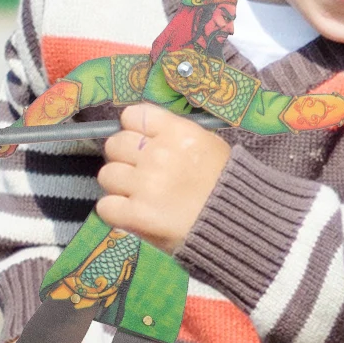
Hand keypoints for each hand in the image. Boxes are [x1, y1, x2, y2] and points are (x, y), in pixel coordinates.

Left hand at [96, 104, 231, 253]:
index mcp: (178, 132)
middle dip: (124, 158)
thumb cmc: (226, 185)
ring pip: (107, 174)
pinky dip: (116, 211)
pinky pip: (105, 205)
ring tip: (137, 195)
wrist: (237, 227)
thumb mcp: (209, 145)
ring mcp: (145, 184)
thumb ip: (175, 135)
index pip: (132, 115)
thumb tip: (144, 134)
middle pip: (115, 144)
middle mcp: (158, 154)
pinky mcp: (136, 214)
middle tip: (140, 173)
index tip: (142, 143)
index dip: (133, 129)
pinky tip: (132, 214)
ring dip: (119, 185)